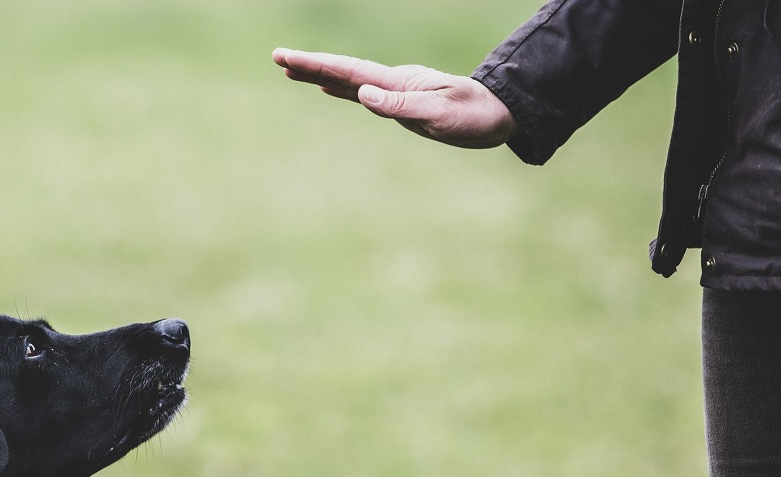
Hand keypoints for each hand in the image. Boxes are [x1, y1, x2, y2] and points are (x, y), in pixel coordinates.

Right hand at [272, 48, 518, 148]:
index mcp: (397, 83)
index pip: (348, 72)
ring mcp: (395, 91)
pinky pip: (361, 91)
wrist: (502, 114)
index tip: (287, 57)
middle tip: (278, 56)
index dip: (315, 64)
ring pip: (348, 79)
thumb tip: (362, 94)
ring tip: (292, 69)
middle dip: (310, 64)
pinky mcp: (401, 102)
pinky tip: (328, 89)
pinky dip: (340, 88)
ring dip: (319, 74)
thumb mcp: (439, 116)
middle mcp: (392, 82)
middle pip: (342, 71)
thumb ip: (400, 106)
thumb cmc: (475, 117)